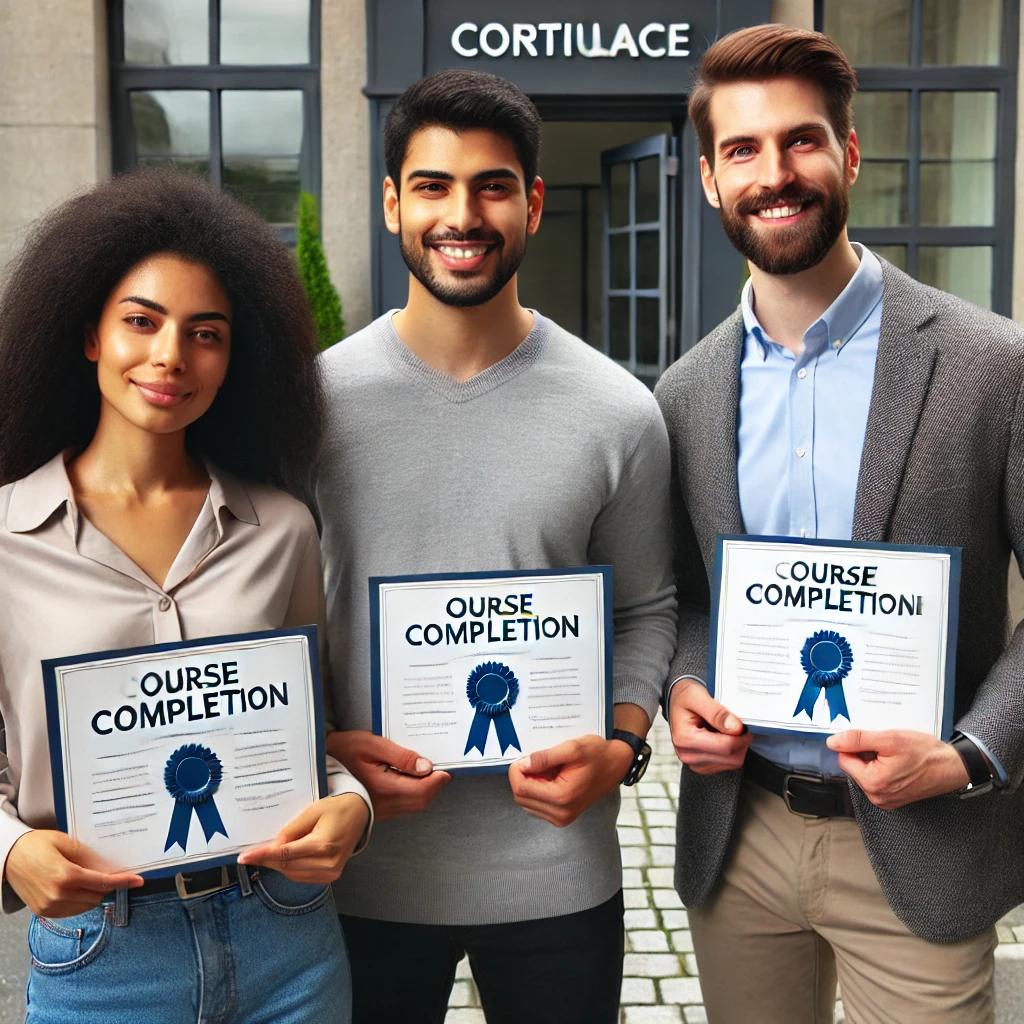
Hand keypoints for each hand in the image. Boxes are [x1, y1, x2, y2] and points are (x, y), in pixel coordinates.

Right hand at [4, 830, 142, 917]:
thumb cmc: (37, 845)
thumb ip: (90, 858)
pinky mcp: (43, 912)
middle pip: (97, 896)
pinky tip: (77, 887)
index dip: (123, 881)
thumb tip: (111, 868)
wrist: (9, 857)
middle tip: (112, 873)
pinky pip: (71, 910)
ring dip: (94, 894)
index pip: (103, 883)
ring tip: (88, 877)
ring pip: (86, 905)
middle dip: (108, 886)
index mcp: (66, 876)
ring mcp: (49, 907)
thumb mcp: (67, 843)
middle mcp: (57, 895)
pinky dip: (80, 900)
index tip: (138, 880)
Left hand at [238, 793, 369, 882]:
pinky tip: (284, 858)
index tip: (244, 857)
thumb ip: (292, 830)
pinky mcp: (331, 877)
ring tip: (265, 854)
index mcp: (324, 845)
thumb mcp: (312, 811)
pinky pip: (301, 876)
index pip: (286, 854)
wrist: (359, 814)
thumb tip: (273, 846)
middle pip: (287, 866)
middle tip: (249, 854)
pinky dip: (289, 868)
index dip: (263, 855)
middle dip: (267, 860)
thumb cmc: (336, 808)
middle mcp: (328, 863)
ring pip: (292, 874)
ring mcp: (331, 873)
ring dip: (277, 865)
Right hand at [326, 730, 450, 819]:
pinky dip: (411, 794)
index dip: (437, 781)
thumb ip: (401, 756)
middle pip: (420, 802)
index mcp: (383, 788)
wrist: (317, 763)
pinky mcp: (374, 809)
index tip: (445, 770)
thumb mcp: (372, 745)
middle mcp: (382, 804)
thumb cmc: (342, 750)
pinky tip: (408, 779)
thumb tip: (426, 767)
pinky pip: (400, 806)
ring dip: (422, 791)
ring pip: (411, 806)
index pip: (421, 791)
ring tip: (424, 772)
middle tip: (438, 769)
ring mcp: (377, 810)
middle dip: (433, 786)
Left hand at [508, 735, 632, 827]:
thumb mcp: (572, 748)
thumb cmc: (598, 755)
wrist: (615, 765)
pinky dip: (537, 790)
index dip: (516, 770)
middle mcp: (560, 813)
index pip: (521, 788)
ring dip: (530, 784)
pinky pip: (536, 805)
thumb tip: (523, 765)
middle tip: (535, 761)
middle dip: (522, 777)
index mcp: (562, 798)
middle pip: (521, 797)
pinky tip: (549, 778)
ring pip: (526, 802)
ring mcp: (560, 818)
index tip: (524, 757)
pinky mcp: (560, 817)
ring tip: (546, 769)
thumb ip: (545, 757)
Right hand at [668, 679, 750, 773]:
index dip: (741, 735)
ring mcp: (695, 763)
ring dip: (737, 746)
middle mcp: (688, 755)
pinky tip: (723, 737)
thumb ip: (717, 712)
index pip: (725, 746)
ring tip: (727, 729)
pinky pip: (728, 764)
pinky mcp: (702, 766)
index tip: (744, 723)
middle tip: (738, 725)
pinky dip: (731, 751)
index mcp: (685, 738)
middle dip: (741, 741)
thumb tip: (736, 728)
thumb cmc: (685, 697)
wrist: (677, 701)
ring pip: (732, 762)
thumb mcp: (697, 695)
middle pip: (731, 757)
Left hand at [826, 729, 969, 809]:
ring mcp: (886, 799)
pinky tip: (899, 762)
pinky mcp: (894, 798)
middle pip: (855, 767)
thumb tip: (834, 742)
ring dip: (875, 760)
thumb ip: (857, 740)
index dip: (854, 745)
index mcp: (872, 783)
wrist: (954, 767)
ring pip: (867, 772)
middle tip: (886, 747)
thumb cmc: (927, 754)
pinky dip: (884, 768)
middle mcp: (877, 796)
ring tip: (895, 755)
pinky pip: (879, 779)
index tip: (869, 740)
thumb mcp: (889, 739)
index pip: (844, 759)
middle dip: (866, 753)